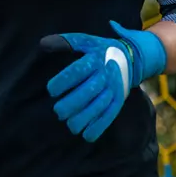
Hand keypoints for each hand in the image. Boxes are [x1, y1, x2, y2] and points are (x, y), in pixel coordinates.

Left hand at [41, 20, 167, 141]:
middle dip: (72, 104)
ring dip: (83, 118)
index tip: (51, 90)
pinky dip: (99, 127)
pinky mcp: (119, 100)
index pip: (78, 70)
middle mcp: (105, 74)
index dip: (63, 81)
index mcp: (95, 58)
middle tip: (58, 111)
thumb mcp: (86, 41)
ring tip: (70, 124)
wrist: (132, 57)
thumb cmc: (101, 50)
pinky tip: (86, 135)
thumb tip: (43, 43)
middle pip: (88, 91)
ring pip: (99, 106)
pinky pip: (110, 115)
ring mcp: (113, 89)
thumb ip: (65, 42)